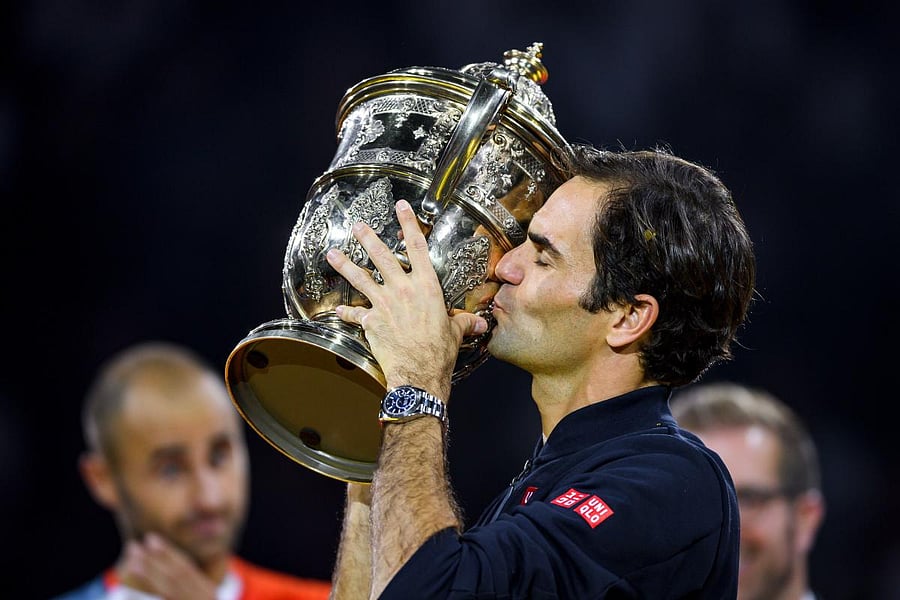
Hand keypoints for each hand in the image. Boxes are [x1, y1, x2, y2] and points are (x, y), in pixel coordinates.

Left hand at [119, 533, 217, 599]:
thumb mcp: (201, 598)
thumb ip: (188, 587)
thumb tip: (161, 568)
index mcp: (207, 592)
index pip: (185, 568)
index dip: (168, 552)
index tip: (150, 538)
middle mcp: (203, 599)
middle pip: (175, 577)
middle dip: (154, 560)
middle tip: (134, 546)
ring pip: (170, 590)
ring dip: (150, 576)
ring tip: (132, 564)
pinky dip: (148, 598)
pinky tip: (130, 596)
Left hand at [326, 199, 486, 399]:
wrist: (419, 373)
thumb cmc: (439, 352)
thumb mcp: (456, 332)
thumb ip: (463, 323)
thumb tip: (479, 324)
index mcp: (426, 286)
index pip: (417, 247)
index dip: (408, 224)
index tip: (401, 207)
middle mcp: (403, 290)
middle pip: (382, 256)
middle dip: (368, 238)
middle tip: (358, 226)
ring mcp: (384, 304)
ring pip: (360, 278)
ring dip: (345, 264)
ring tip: (332, 253)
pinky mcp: (371, 321)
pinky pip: (355, 314)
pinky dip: (345, 313)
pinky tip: (336, 310)